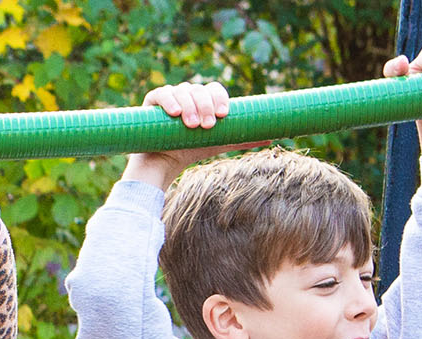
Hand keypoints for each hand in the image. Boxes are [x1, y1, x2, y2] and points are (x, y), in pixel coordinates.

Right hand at [122, 77, 257, 187]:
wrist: (161, 165)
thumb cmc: (189, 152)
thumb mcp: (217, 143)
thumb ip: (240, 138)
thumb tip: (271, 137)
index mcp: (202, 101)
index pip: (214, 89)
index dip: (220, 98)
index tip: (224, 115)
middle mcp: (186, 95)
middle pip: (199, 89)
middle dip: (205, 106)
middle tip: (208, 126)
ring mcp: (168, 98)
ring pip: (182, 91)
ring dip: (190, 106)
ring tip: (192, 126)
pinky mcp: (150, 104)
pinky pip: (161, 94)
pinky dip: (169, 101)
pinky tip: (175, 113)